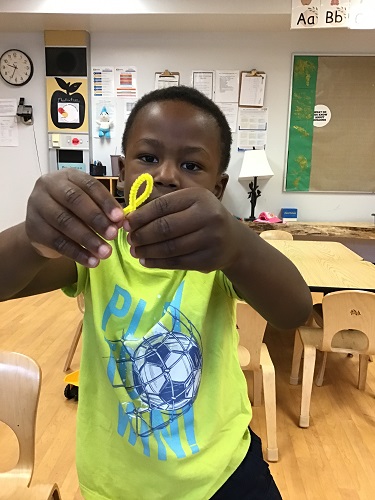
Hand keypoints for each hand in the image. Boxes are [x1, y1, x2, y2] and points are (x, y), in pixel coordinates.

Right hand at [25, 170, 124, 266]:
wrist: (43, 228)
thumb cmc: (72, 211)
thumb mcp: (87, 205)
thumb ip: (104, 211)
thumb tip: (120, 222)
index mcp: (68, 176)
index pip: (89, 185)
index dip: (105, 201)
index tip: (120, 218)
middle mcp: (49, 185)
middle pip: (74, 200)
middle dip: (96, 219)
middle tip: (113, 235)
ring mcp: (38, 205)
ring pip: (65, 222)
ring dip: (88, 239)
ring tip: (105, 252)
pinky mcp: (33, 227)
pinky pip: (57, 241)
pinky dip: (76, 253)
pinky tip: (91, 261)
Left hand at [124, 187, 239, 272]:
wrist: (233, 241)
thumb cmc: (204, 218)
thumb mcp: (190, 203)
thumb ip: (164, 206)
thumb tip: (129, 217)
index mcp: (198, 197)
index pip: (162, 206)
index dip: (140, 216)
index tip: (126, 224)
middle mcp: (207, 216)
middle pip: (164, 228)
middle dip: (142, 235)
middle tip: (130, 239)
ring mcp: (210, 239)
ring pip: (169, 248)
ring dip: (147, 251)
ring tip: (134, 251)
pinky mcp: (208, 260)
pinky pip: (176, 262)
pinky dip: (157, 263)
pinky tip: (146, 260)